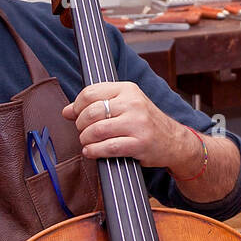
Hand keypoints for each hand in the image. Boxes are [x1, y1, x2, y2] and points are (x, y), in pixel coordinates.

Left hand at [63, 82, 199, 172]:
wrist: (174, 141)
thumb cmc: (146, 123)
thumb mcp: (125, 106)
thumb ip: (96, 105)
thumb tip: (66, 111)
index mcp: (128, 89)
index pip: (90, 92)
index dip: (76, 106)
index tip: (75, 115)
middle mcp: (133, 103)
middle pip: (91, 112)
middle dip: (80, 125)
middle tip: (83, 131)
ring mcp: (138, 123)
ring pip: (97, 130)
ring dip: (85, 139)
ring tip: (87, 142)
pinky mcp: (139, 143)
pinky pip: (108, 147)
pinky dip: (94, 151)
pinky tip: (92, 151)